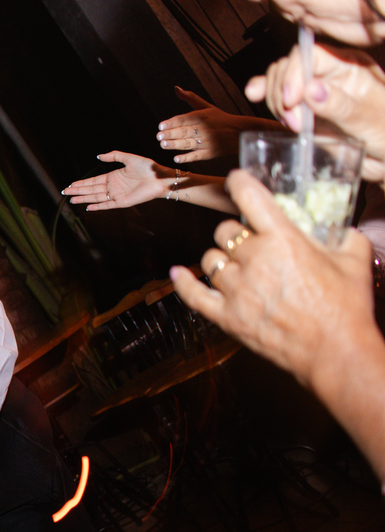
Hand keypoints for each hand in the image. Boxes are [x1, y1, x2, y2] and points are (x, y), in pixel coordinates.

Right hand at [61, 151, 169, 209]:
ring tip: (72, 200)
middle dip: (78, 191)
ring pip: (96, 197)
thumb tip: (98, 156)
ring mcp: (117, 195)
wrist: (160, 177)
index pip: (93, 181)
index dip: (82, 183)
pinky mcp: (123, 202)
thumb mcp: (129, 158)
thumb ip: (114, 156)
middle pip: (91, 189)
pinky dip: (98, 207)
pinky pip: (107, 205)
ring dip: (84, 198)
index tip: (71, 184)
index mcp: (113, 176)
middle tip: (65, 192)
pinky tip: (88, 207)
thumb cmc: (147, 167)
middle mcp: (113, 187)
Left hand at [156, 86, 284, 162]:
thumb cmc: (220, 118)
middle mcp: (204, 129)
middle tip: (159, 136)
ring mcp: (207, 142)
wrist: (240, 133)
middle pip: (184, 132)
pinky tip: (176, 159)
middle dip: (171, 134)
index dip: (172, 123)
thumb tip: (176, 88)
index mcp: (202, 116)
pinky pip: (196, 156)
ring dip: (175, 145)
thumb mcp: (206, 107)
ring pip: (188, 143)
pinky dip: (187, 157)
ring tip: (163, 144)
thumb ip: (190, 98)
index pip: (184, 119)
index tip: (161, 126)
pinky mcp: (210, 153)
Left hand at [170, 169, 375, 389]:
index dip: (239, 183)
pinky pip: (194, 295)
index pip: (250, 198)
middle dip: (238, 233)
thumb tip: (340, 229)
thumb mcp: (354, 261)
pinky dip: (183, 283)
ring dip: (221, 258)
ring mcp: (236, 290)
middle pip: (226, 231)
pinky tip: (176, 273)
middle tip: (252, 242)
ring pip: (210, 260)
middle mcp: (254, 260)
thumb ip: (344, 237)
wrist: (335, 352)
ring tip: (237, 264)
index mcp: (283, 240)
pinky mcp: (226, 317)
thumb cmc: (346, 309)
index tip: (236, 180)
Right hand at [246, 44, 384, 181]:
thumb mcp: (369, 119)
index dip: (293, 74)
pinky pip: (276, 95)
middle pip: (289, 67)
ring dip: (275, 102)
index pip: (310, 55)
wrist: (384, 159)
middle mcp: (327, 73)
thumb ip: (340, 104)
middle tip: (294, 122)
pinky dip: (263, 94)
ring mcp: (311, 92)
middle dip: (282, 93)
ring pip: (278, 81)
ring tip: (293, 125)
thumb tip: (311, 89)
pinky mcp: (301, 110)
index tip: (291, 100)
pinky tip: (254, 95)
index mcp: (348, 66)